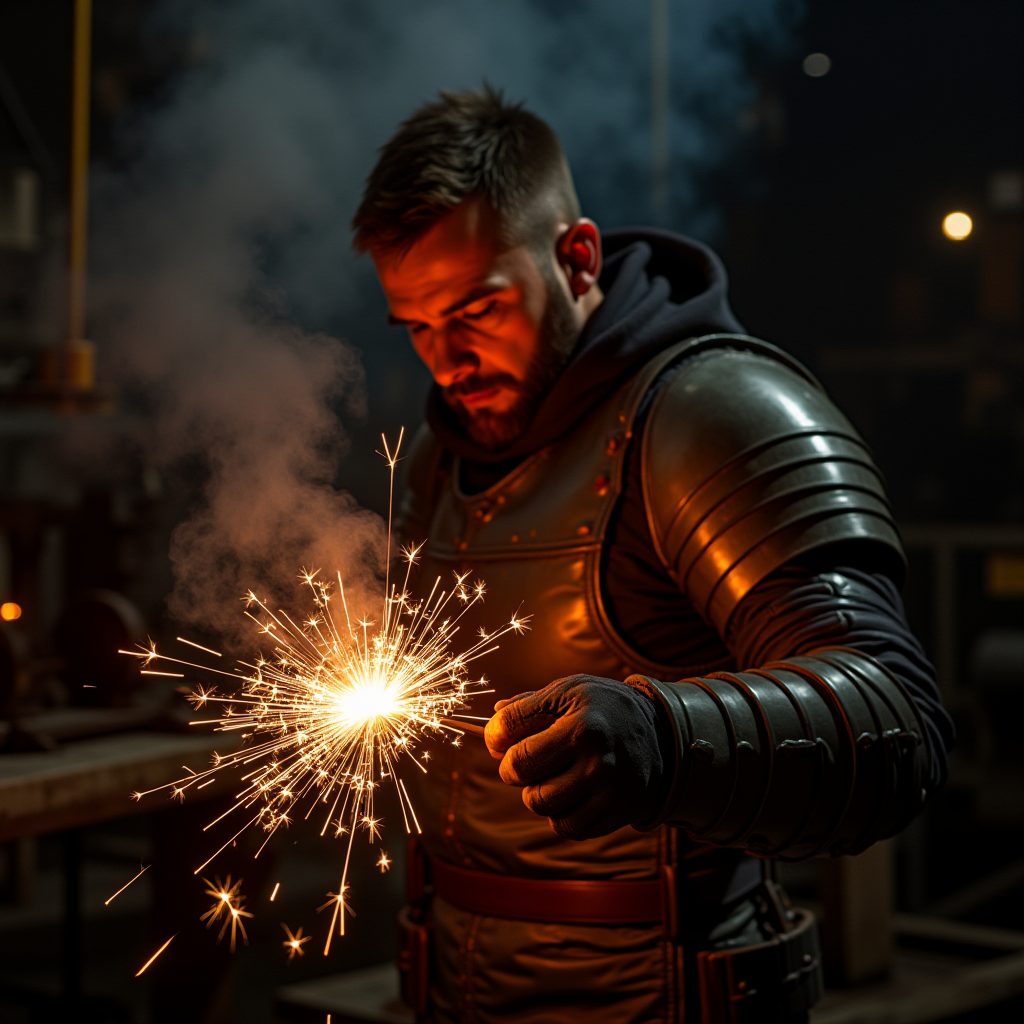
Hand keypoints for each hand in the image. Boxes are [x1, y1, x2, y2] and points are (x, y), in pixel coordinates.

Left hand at [484, 674, 668, 839]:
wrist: (661, 734)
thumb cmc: (605, 708)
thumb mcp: (570, 691)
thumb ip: (528, 705)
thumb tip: (491, 725)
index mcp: (582, 723)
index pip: (511, 737)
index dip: (496, 737)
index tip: (501, 737)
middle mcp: (597, 758)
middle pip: (519, 775)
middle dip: (513, 767)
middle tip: (527, 758)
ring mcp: (609, 790)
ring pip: (540, 805)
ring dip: (536, 792)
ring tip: (552, 775)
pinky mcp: (617, 814)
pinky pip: (566, 827)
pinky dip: (560, 813)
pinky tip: (571, 792)